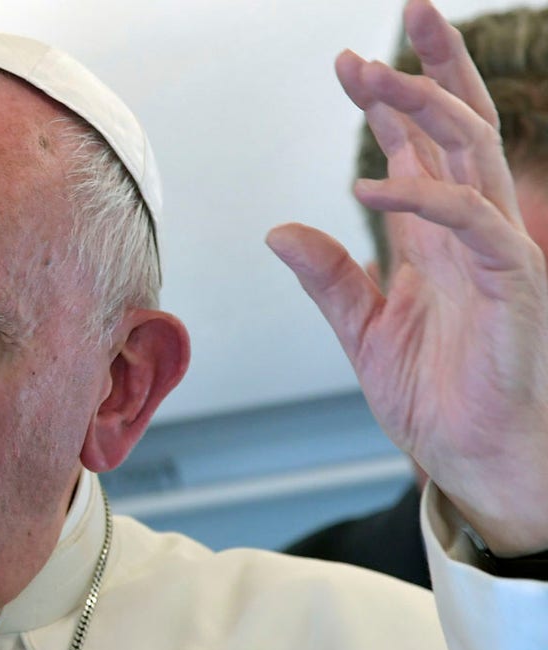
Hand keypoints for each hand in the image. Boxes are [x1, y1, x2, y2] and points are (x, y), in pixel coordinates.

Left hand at [267, 0, 547, 555]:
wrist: (475, 459)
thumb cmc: (435, 399)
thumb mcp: (363, 331)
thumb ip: (329, 278)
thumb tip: (279, 229)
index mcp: (437, 240)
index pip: (421, 151)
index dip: (388, 105)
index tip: (348, 64)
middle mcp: (471, 233)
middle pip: (460, 128)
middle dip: (430, 69)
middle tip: (397, 13)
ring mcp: (499, 252)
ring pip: (473, 153)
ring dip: (424, 106)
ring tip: (371, 73)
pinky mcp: (515, 284)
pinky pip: (473, 221)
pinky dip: (422, 197)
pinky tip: (367, 186)